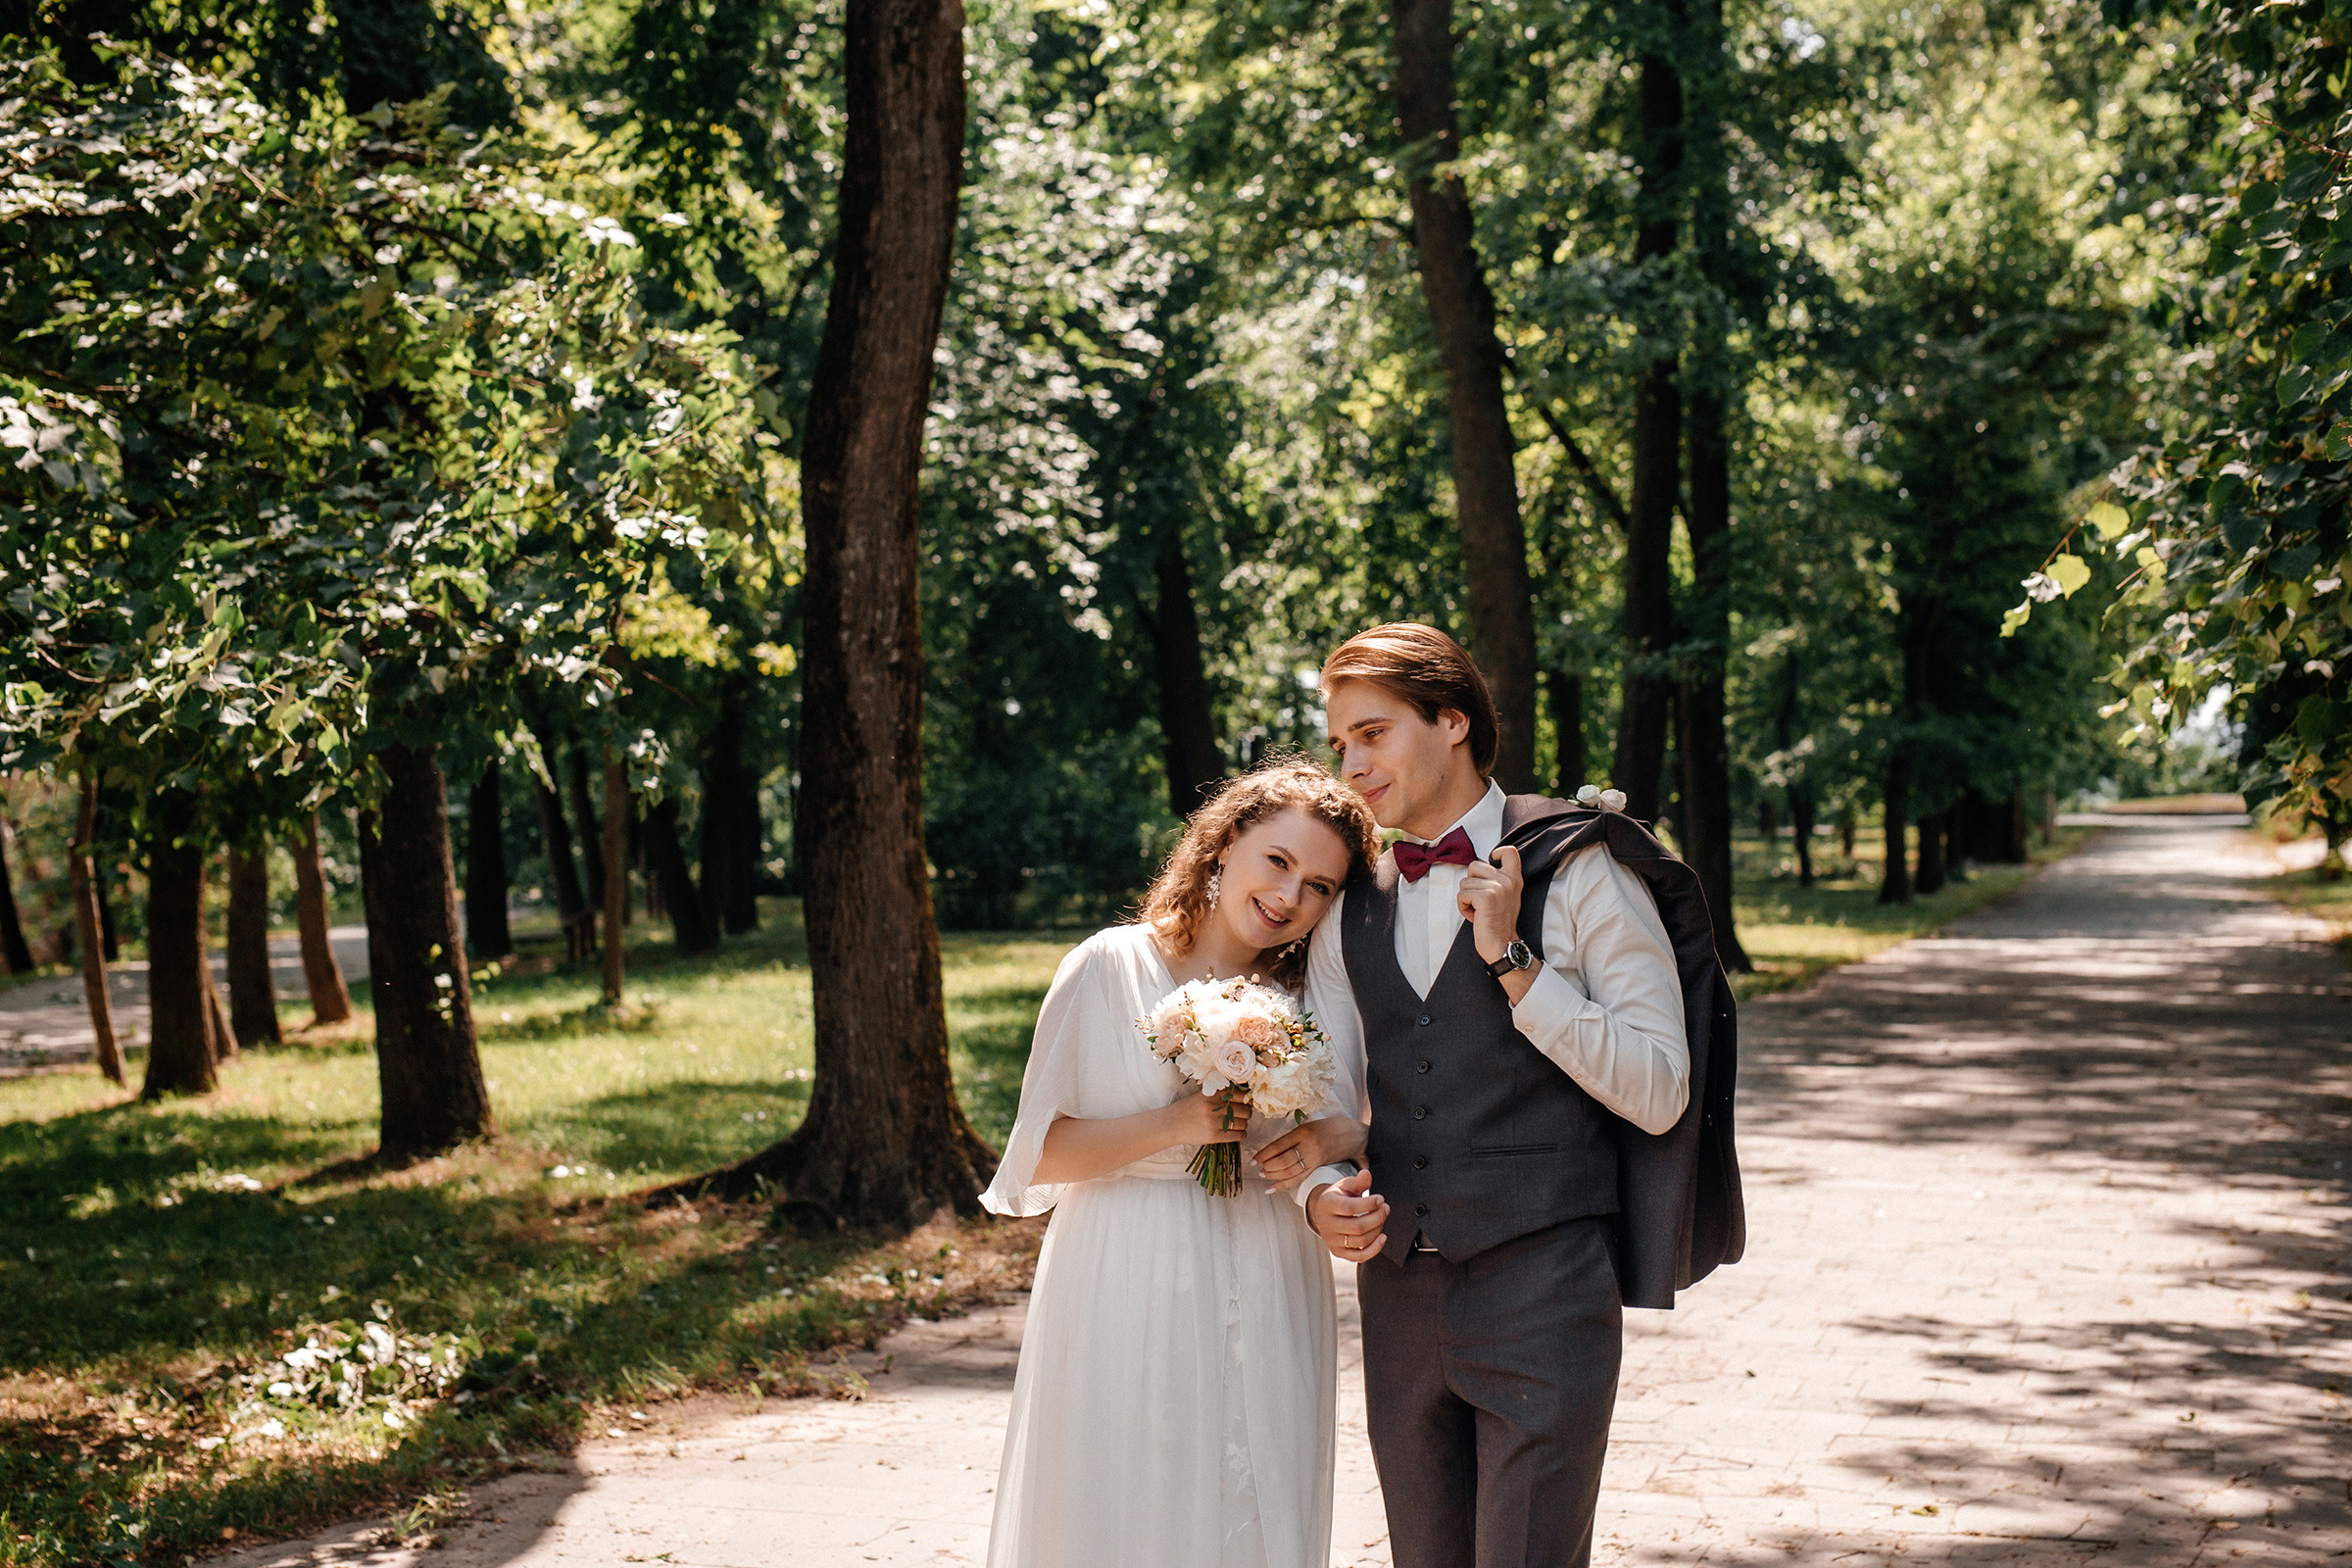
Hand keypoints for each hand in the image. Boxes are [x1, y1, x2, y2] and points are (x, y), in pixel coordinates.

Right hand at [1165, 1088, 1252, 1147]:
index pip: (1243, 1095)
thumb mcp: (1205, 1095)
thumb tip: (1248, 1097)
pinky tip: (1236, 1133)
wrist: (1172, 1123)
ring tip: (1236, 1124)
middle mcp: (1215, 1106)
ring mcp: (1214, 1121)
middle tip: (1241, 1115)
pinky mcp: (1213, 1136)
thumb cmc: (1190, 1108)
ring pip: (1243, 1124)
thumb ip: (1223, 1094)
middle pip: (1246, 1110)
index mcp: (1215, 1093)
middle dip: (1246, 1113)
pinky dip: (1241, 1135)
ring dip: (1243, 1125)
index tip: (1247, 1103)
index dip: (1248, 1100)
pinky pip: (1238, 1136)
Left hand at [1252, 1116, 1368, 1191]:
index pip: (1279, 1146)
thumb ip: (1292, 1137)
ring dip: (1274, 1175)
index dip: (1264, 1154)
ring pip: (1290, 1171)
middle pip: (1283, 1161)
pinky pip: (1298, 1178)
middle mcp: (1309, 1146)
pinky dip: (1283, 1185)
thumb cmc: (1329, 1127)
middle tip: (1258, 1168)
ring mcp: (1314, 1158)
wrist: (1354, 1135)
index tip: (1253, 1159)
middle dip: (1268, 1166)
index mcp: (1304, 1132)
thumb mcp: (1309, 1125)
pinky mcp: (1318, 1167)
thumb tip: (1272, 1150)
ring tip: (1263, 1174)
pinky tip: (1271, 1188)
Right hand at [1309, 1169, 1388, 1261]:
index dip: (1369, 1204)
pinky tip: (1382, 1237)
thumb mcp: (1346, 1185)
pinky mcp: (1338, 1252)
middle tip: (1386, 1208)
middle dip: (1378, 1217)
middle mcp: (1325, 1225)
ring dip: (1378, 1230)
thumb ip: (1358, 1181)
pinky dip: (1375, 1249)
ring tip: (1382, 1218)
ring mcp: (1331, 1241)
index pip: (1350, 1208)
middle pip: (1357, 1227)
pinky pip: (1360, 1257)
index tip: (1381, 1199)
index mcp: (1326, 1204)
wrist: (1324, 1212)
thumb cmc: (1338, 1197)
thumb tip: (1366, 1174)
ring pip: (1361, 1241)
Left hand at [1458, 845, 1524, 965]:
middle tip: (1480, 902)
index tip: (1492, 861)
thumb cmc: (1499, 924)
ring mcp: (1498, 887)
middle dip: (1470, 884)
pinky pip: (1462, 894)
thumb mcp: (1506, 897)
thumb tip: (1478, 870)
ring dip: (1466, 898)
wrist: (1502, 945)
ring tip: (1478, 911)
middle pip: (1474, 865)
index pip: (1510, 851)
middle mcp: (1508, 880)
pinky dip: (1463, 907)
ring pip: (1465, 882)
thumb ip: (1498, 880)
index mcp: (1514, 879)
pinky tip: (1474, 916)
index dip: (1497, 852)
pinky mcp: (1486, 896)